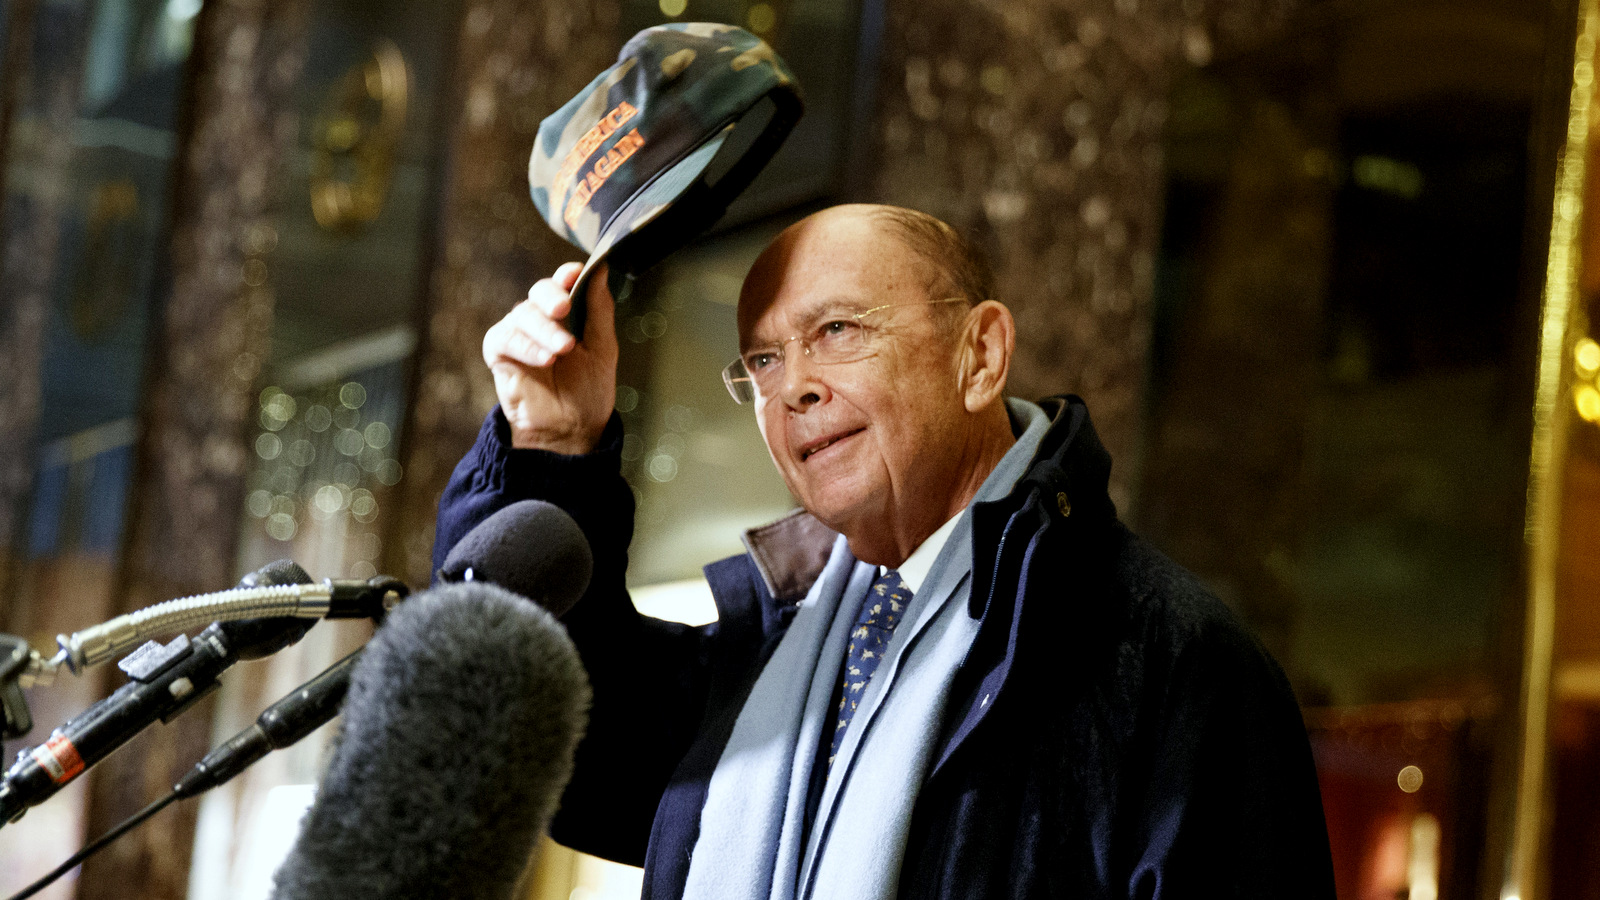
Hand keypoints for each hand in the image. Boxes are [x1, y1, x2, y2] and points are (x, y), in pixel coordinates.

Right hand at [483, 262, 617, 452]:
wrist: (570, 430)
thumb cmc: (587, 391)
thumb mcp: (603, 349)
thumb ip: (600, 310)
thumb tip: (601, 270)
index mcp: (567, 313)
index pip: (563, 283)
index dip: (566, 274)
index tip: (575, 273)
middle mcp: (541, 318)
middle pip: (540, 292)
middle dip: (552, 297)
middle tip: (564, 308)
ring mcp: (519, 333)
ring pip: (523, 314)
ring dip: (544, 330)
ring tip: (563, 349)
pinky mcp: (499, 352)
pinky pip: (505, 338)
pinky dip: (525, 346)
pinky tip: (545, 359)